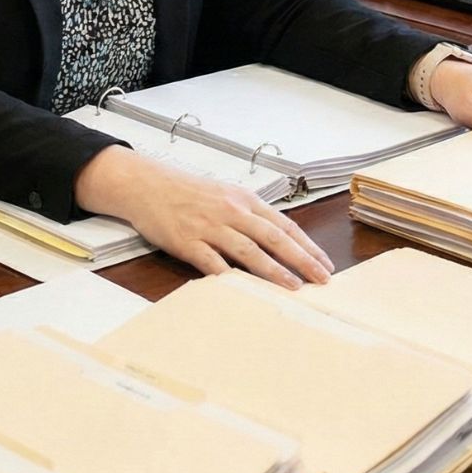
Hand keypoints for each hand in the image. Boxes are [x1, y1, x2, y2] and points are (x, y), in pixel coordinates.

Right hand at [74, 146, 332, 288]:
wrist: (146, 184)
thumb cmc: (186, 191)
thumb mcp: (224, 194)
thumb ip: (248, 215)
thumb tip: (277, 239)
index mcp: (243, 199)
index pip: (284, 225)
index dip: (307, 246)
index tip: (325, 264)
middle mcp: (230, 211)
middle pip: (274, 237)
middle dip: (301, 259)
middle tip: (322, 279)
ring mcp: (208, 226)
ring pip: (249, 250)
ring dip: (274, 270)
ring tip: (293, 287)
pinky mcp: (187, 241)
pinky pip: (212, 262)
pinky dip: (228, 275)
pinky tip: (243, 289)